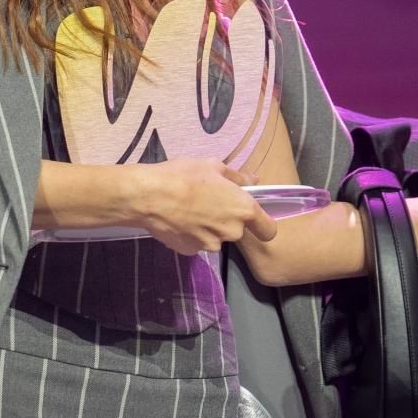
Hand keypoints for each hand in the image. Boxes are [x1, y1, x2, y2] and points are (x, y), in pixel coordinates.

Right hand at [128, 158, 274, 255]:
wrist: (149, 196)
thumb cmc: (184, 175)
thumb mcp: (213, 166)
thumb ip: (237, 177)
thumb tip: (253, 181)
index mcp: (243, 209)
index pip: (268, 230)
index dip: (263, 225)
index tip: (253, 219)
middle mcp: (231, 231)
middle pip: (237, 231)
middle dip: (227, 220)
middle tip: (209, 202)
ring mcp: (211, 244)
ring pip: (216, 237)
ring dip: (209, 227)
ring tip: (190, 210)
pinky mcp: (191, 251)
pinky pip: (198, 243)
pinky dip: (192, 234)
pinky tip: (179, 220)